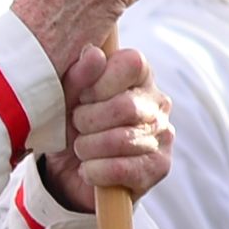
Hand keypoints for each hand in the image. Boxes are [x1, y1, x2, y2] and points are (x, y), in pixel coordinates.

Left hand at [39, 50, 174, 212]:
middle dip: (88, 121)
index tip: (83, 97)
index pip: (132, 63)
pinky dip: (95, 171)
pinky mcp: (159, 167)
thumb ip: (78, 76)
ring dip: (88, 148)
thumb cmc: (72, 126)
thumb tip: (94, 54)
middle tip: (77, 128)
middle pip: (125, 106)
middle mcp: (157, 103)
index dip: (100, 81)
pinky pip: (122, 169)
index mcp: (138, 76)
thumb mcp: (65, 98)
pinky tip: (89, 169)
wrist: (69, 174)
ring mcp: (163, 136)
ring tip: (81, 150)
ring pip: (121, 139)